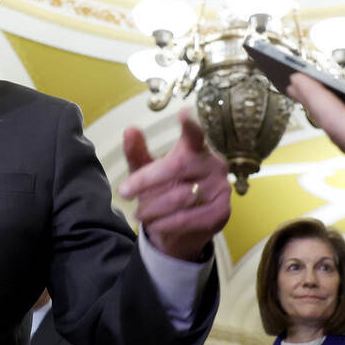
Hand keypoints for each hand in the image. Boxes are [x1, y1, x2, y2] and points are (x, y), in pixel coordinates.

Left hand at [119, 109, 230, 260]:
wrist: (181, 230)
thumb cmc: (164, 190)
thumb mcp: (147, 171)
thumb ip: (137, 152)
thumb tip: (129, 129)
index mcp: (197, 149)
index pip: (195, 136)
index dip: (190, 126)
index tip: (184, 113)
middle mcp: (214, 165)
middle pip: (177, 167)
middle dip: (146, 181)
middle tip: (124, 192)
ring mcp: (220, 189)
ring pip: (179, 197)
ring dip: (153, 207)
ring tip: (139, 212)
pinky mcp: (221, 212)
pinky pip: (187, 219)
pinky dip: (165, 223)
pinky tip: (155, 224)